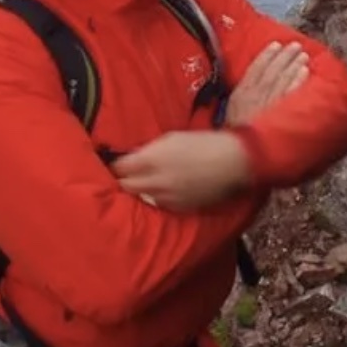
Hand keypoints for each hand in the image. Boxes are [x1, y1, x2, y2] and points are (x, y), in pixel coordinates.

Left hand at [111, 130, 253, 210]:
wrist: (233, 162)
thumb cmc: (203, 143)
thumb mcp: (173, 138)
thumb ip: (149, 149)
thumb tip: (133, 157)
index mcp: (152, 160)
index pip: (119, 168)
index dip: (114, 165)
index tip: (113, 163)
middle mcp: (155, 182)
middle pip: (125, 187)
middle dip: (121, 180)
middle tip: (123, 175)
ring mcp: (166, 198)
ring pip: (140, 198)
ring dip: (138, 191)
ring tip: (143, 182)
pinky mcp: (178, 209)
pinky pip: (158, 204)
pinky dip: (156, 198)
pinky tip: (163, 190)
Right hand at [226, 42, 307, 124]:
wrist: (237, 152)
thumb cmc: (234, 131)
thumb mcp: (232, 109)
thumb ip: (241, 95)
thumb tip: (250, 83)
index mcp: (242, 92)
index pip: (256, 68)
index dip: (267, 55)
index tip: (276, 44)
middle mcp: (256, 93)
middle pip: (273, 70)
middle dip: (284, 56)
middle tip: (295, 45)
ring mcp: (269, 102)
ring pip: (283, 78)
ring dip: (294, 64)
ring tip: (303, 55)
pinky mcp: (281, 112)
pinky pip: (291, 92)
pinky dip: (298, 80)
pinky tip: (305, 72)